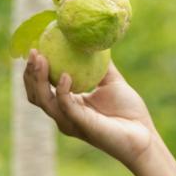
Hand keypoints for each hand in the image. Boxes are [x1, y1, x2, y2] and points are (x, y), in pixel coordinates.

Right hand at [22, 48, 158, 169]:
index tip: (35, 48)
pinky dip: (62, 91)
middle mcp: (64, 116)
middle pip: (36, 96)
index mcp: (68, 106)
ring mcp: (71, 122)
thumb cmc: (129, 111)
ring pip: (45, 101)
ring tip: (40, 59)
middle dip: (30, 74)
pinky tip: (65, 75)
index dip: (34, 71)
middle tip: (33, 52)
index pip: (42, 89)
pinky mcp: (82, 125)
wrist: (145, 134)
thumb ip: (101, 64)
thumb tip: (92, 41)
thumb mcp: (112, 81)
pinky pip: (66, 106)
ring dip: (39, 79)